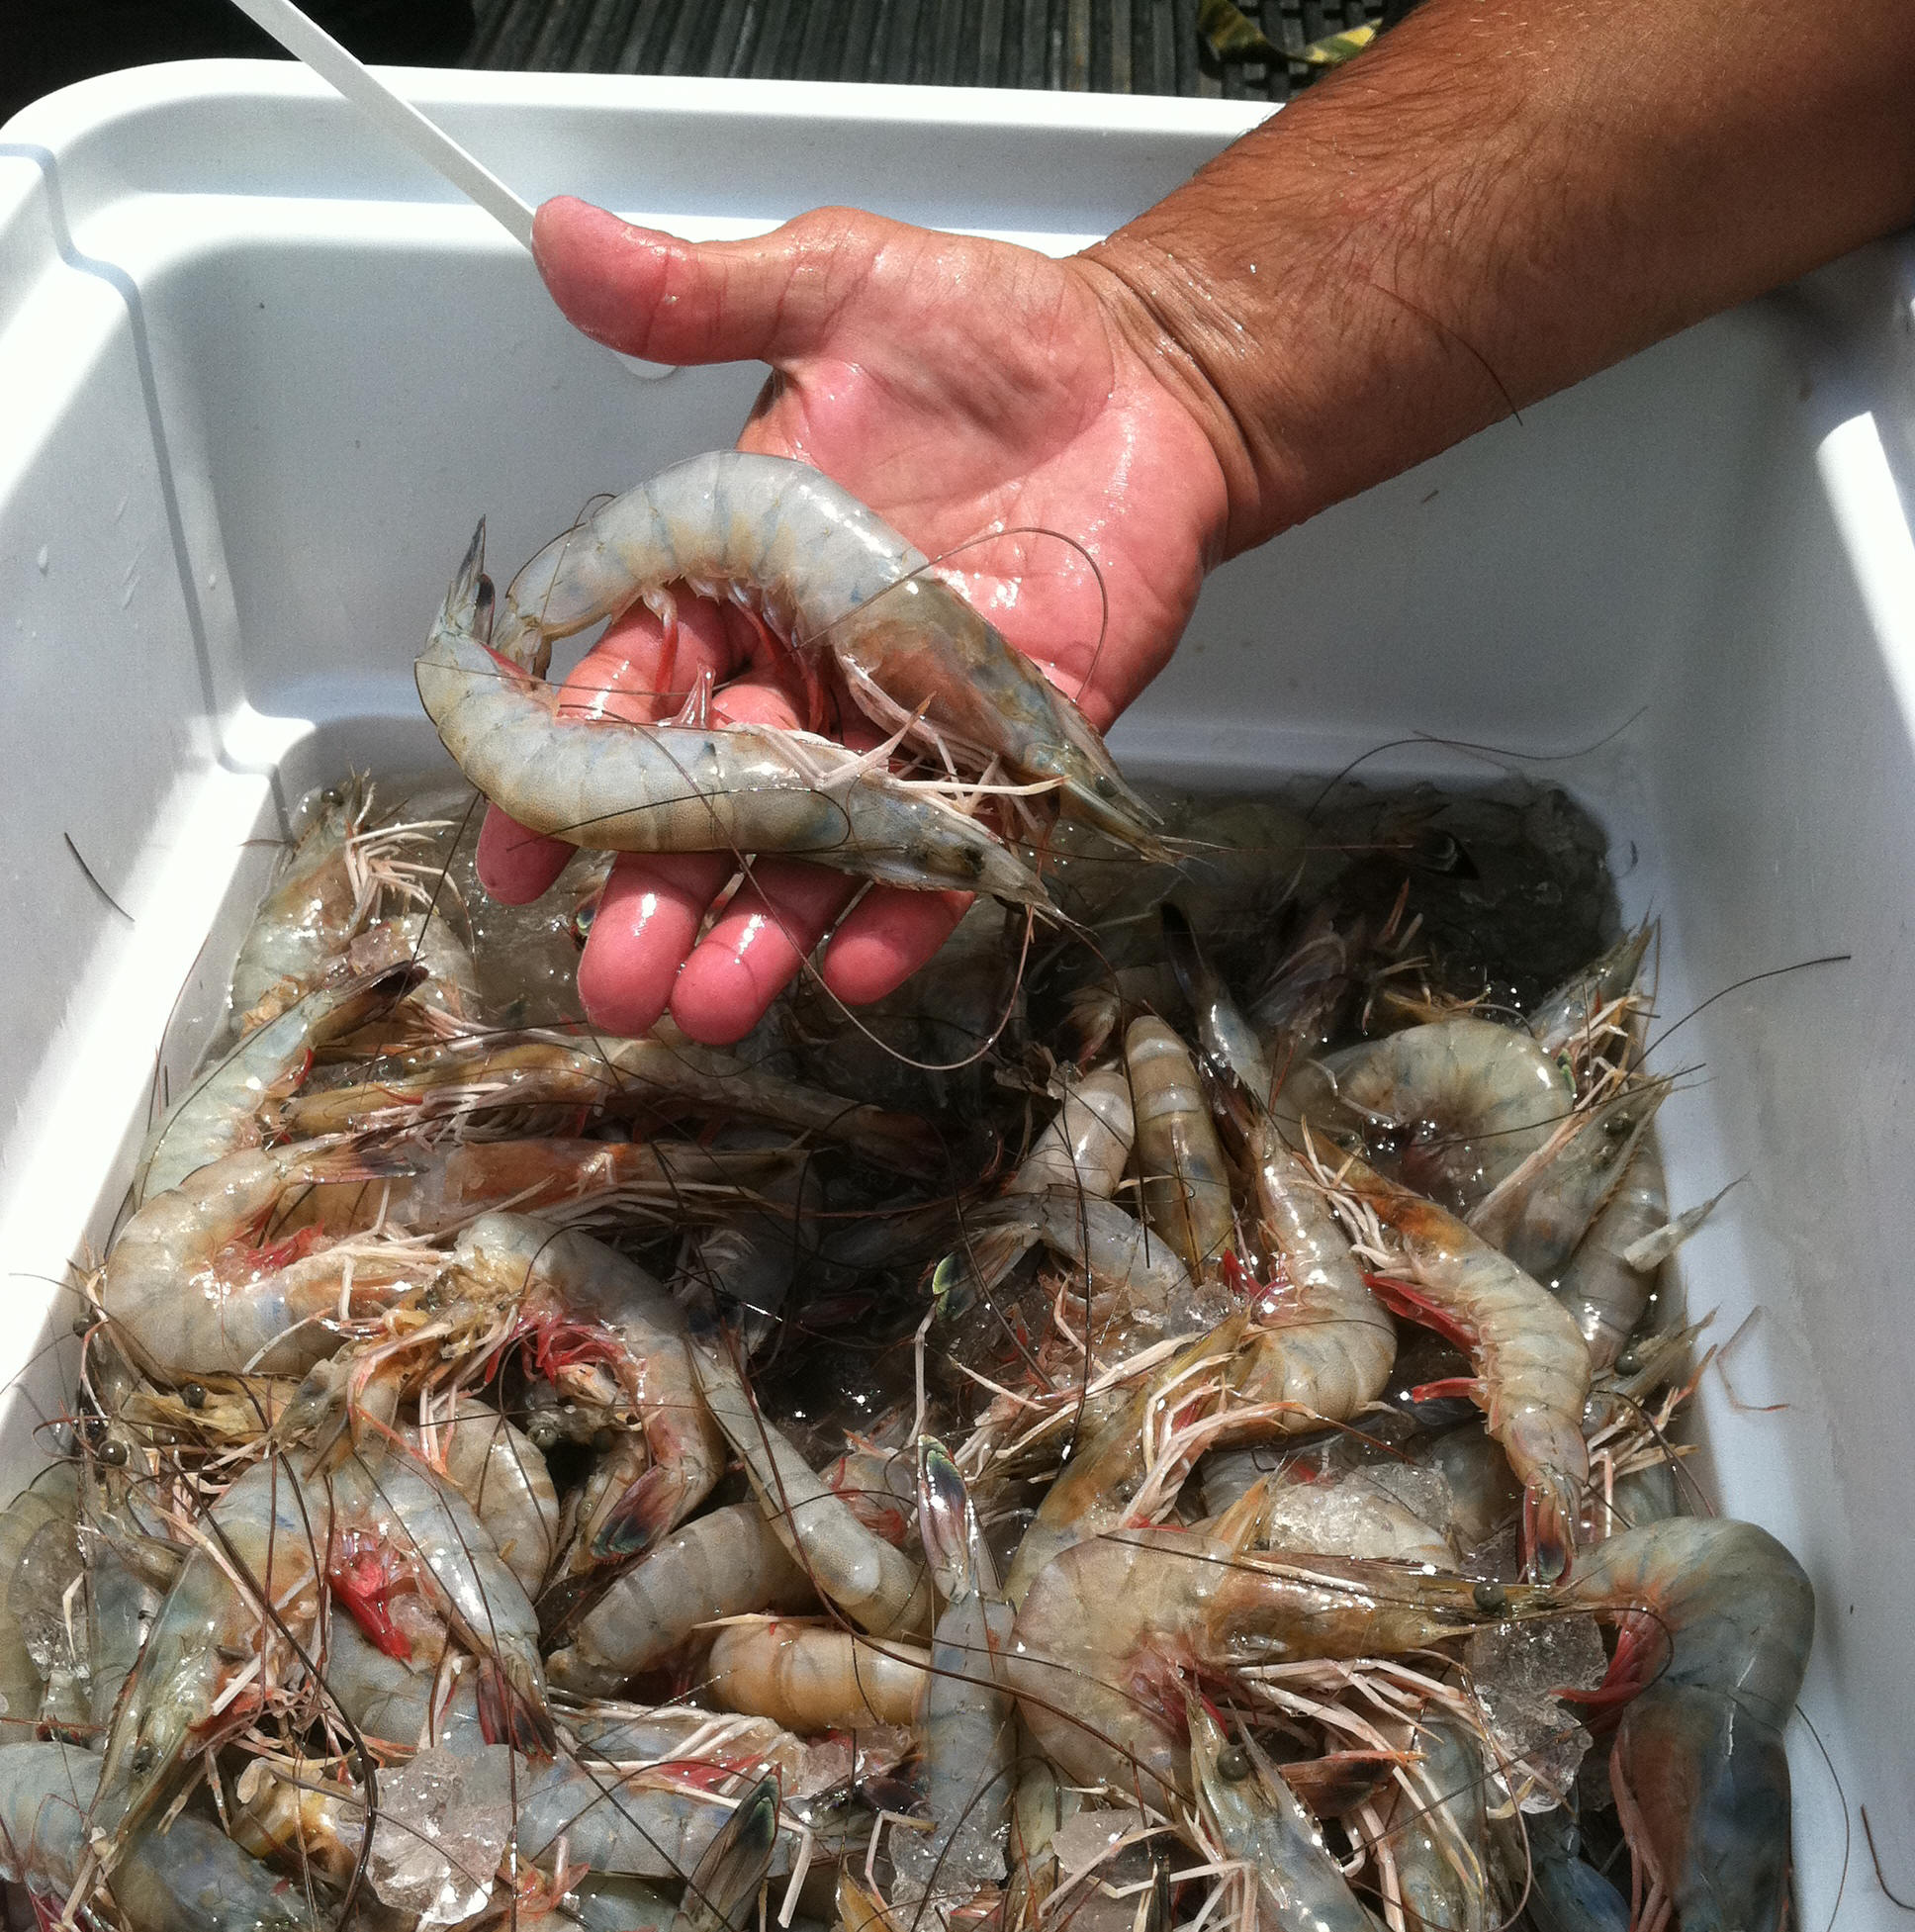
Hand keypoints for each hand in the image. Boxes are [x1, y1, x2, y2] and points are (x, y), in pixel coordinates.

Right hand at [476, 198, 1230, 1041]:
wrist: (1146, 377)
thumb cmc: (987, 337)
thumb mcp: (834, 288)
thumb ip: (702, 297)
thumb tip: (565, 236)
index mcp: (731, 585)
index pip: (623, 695)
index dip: (563, 775)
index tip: (511, 858)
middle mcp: (801, 675)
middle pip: (709, 803)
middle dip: (654, 893)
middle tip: (609, 983)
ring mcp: (903, 727)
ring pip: (815, 848)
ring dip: (758, 930)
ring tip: (706, 1007)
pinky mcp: (1008, 756)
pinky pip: (950, 853)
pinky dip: (905, 909)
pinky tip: (853, 967)